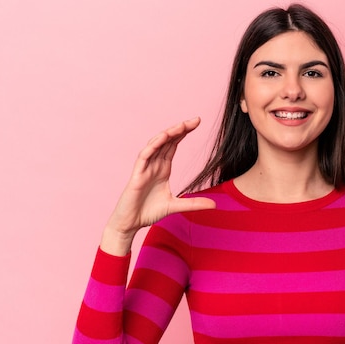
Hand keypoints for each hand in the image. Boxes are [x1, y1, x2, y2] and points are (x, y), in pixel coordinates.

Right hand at [101, 117, 215, 254]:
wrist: (130, 224)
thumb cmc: (148, 212)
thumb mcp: (175, 206)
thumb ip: (193, 204)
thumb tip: (214, 204)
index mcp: (163, 169)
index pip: (173, 146)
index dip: (184, 133)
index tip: (197, 123)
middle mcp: (154, 165)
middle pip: (167, 141)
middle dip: (181, 129)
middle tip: (196, 120)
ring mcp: (145, 168)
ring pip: (156, 145)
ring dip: (168, 134)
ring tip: (182, 126)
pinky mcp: (137, 175)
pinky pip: (144, 156)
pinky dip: (152, 146)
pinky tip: (163, 138)